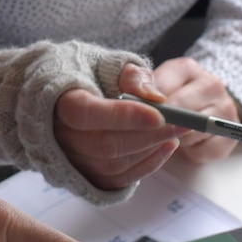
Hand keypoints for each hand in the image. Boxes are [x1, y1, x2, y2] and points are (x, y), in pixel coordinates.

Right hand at [53, 63, 179, 189]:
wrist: (61, 95)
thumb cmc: (86, 75)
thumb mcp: (106, 63)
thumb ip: (132, 76)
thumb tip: (157, 98)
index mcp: (58, 100)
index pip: (85, 113)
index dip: (122, 116)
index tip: (159, 114)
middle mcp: (59, 135)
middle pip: (105, 144)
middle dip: (149, 135)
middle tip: (183, 123)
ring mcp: (70, 159)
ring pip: (114, 164)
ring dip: (151, 150)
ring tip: (177, 131)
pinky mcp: (86, 174)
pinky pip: (119, 179)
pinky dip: (148, 165)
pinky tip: (166, 146)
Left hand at [150, 57, 240, 163]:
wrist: (194, 112)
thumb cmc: (163, 98)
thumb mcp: (143, 83)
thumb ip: (134, 81)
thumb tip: (149, 95)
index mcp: (186, 68)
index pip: (161, 90)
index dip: (146, 108)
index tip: (140, 114)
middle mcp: (211, 84)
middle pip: (178, 113)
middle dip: (160, 125)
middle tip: (153, 127)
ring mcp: (226, 109)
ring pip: (190, 134)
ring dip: (175, 139)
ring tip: (171, 132)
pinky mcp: (229, 137)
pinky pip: (202, 152)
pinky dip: (189, 153)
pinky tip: (186, 143)